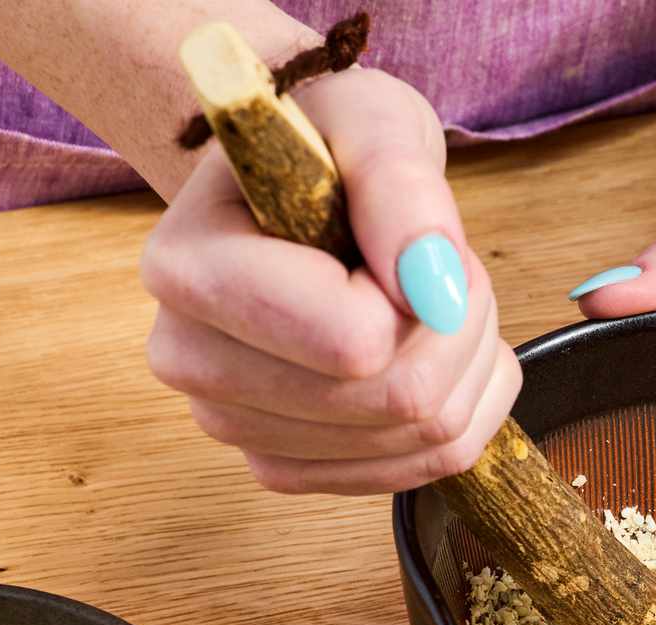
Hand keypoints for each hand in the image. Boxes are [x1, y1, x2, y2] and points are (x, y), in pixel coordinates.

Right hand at [140, 68, 518, 493]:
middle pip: (397, 400)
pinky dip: (466, 406)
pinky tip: (437, 351)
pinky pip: (424, 469)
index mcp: (188, 271)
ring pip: (424, 439)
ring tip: (430, 299)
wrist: (306, 188)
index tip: (411, 241)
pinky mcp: (284, 466)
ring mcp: (236, 427)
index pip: (354, 342)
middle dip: (459, 327)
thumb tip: (432, 288)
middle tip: (440, 267)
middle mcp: (190, 362)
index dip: (423, 291)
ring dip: (467, 362)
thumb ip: (401, 188)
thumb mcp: (372, 124)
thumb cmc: (331, 148)